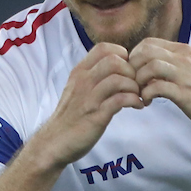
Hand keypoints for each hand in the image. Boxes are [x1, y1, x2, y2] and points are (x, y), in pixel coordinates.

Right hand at [32, 42, 145, 167]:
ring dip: (134, 86)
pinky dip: (134, 100)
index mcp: (79, 72)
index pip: (104, 48)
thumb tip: (117, 68)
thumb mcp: (77, 89)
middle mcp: (83, 81)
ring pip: (118, 78)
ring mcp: (89, 98)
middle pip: (114, 60)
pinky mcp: (96, 116)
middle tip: (136, 84)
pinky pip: (120, 100)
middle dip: (132, 71)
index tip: (128, 70)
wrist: (53, 142)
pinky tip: (137, 106)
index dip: (122, 55)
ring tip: (138, 96)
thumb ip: (93, 77)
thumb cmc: (70, 117)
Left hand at [129, 38, 190, 134]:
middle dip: (133, 68)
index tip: (134, 73)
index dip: (134, 57)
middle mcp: (183, 59)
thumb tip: (146, 66)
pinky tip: (148, 102)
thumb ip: (171, 64)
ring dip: (138, 81)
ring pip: (150, 66)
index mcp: (183, 51)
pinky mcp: (185, 93)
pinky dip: (146, 95)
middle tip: (133, 83)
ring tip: (140, 93)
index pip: (148, 43)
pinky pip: (157, 87)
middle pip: (146, 51)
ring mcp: (185, 75)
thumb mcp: (189, 69)